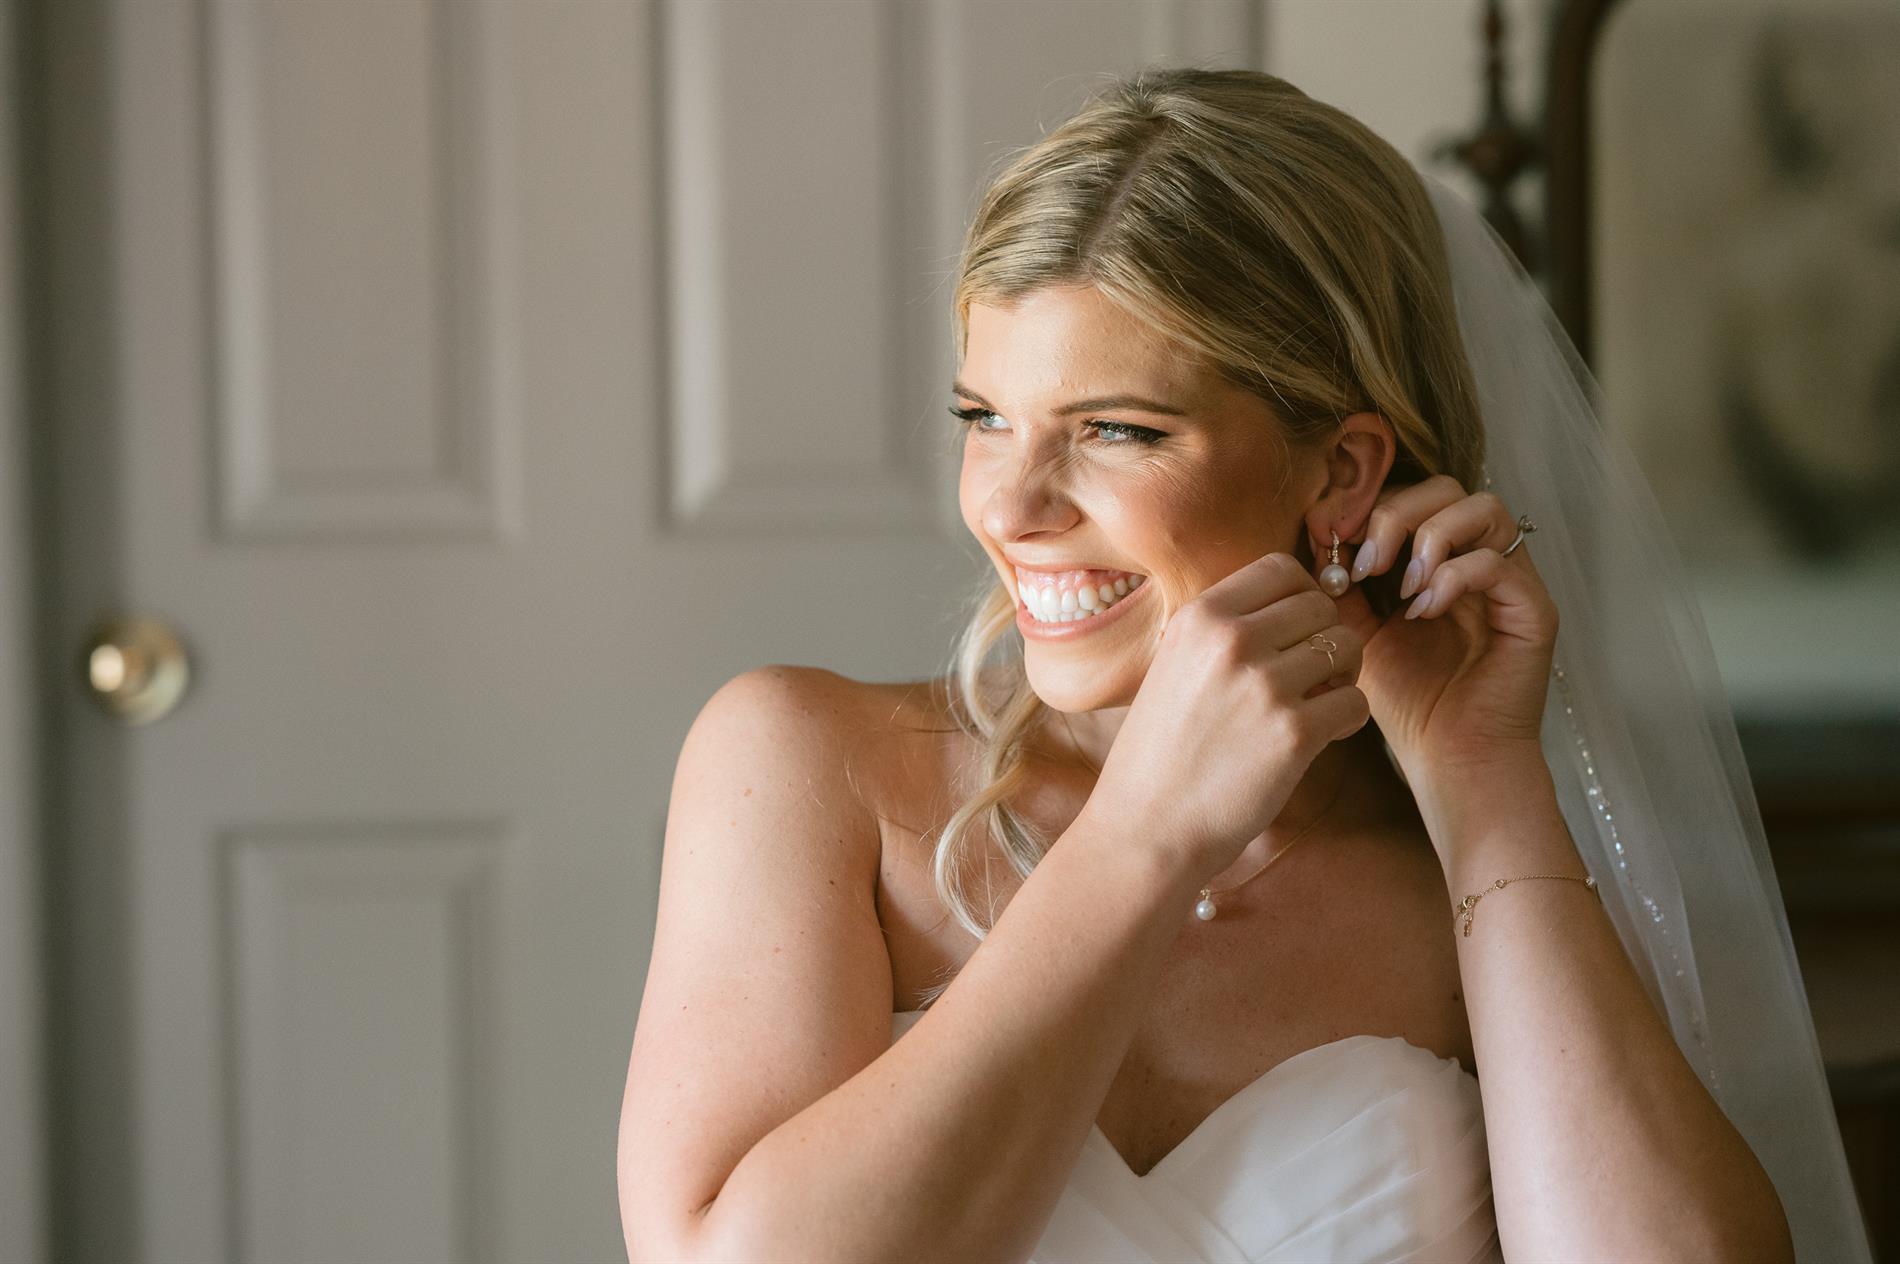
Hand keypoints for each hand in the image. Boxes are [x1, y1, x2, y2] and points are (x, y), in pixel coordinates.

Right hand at [1083, 552, 1370, 877]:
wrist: (1144, 827)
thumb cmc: (1159, 752)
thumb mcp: (1173, 666)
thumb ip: (1222, 632)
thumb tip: (1291, 604)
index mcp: (1200, 617)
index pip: (1282, 568)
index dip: (1302, 596)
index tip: (1297, 630)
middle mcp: (1232, 640)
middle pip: (1322, 606)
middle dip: (1325, 638)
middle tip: (1312, 676)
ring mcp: (1265, 685)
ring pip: (1347, 649)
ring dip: (1341, 678)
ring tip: (1315, 706)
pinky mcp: (1294, 733)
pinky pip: (1356, 703)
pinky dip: (1348, 720)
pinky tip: (1319, 738)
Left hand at [1324, 475, 1558, 779]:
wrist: (1449, 759)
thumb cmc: (1406, 701)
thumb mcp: (1355, 631)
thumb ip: (1340, 582)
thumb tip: (1315, 531)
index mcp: (1438, 559)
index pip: (1412, 495)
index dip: (1370, 504)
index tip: (1330, 536)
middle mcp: (1479, 560)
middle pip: (1447, 487)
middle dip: (1396, 514)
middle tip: (1367, 563)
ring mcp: (1511, 581)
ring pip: (1483, 507)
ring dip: (1430, 537)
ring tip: (1401, 587)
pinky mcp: (1534, 609)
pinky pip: (1498, 562)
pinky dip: (1454, 576)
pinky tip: (1424, 612)